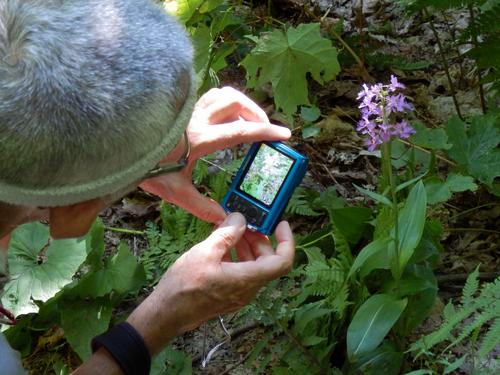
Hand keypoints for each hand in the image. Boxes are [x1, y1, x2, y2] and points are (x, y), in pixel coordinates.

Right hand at [126, 213, 294, 354]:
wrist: (167, 314)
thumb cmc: (184, 286)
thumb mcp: (205, 252)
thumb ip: (227, 234)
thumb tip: (241, 218)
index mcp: (247, 279)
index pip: (282, 262)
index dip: (286, 241)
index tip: (280, 223)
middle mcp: (248, 289)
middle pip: (266, 260)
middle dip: (258, 238)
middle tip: (243, 222)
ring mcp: (238, 294)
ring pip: (253, 265)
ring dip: (245, 245)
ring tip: (228, 229)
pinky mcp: (228, 294)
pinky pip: (241, 272)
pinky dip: (236, 255)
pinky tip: (220, 244)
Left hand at [140, 87, 290, 223]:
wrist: (118, 146)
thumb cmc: (145, 168)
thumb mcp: (175, 192)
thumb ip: (202, 206)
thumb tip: (224, 218)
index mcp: (201, 139)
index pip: (241, 131)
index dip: (266, 133)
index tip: (285, 134)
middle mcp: (197, 119)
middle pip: (236, 103)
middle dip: (256, 113)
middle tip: (264, 130)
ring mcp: (190, 110)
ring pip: (224, 94)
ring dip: (242, 104)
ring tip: (249, 121)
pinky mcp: (183, 108)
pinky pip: (211, 96)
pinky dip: (225, 102)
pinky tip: (225, 117)